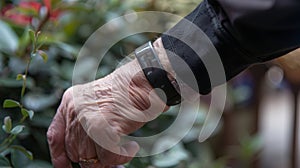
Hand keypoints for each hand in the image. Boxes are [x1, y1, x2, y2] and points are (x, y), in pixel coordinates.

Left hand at [47, 59, 168, 167]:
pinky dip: (122, 156)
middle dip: (93, 160)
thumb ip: (86, 123)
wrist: (144, 79)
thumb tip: (88, 156)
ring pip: (90, 158)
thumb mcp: (98, 103)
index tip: (67, 166)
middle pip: (75, 151)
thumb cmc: (128, 92)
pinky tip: (132, 147)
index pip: (55, 136)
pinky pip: (108, 157)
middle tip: (112, 160)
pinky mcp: (103, 128)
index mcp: (70, 102)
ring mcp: (87, 119)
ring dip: (109, 160)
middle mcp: (74, 110)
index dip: (60, 156)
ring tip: (125, 149)